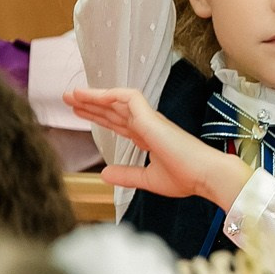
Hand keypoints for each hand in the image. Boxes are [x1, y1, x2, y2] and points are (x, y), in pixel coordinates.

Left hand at [66, 86, 249, 210]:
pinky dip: (113, 95)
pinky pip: (130, 98)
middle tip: (69, 98)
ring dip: (96, 96)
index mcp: (149, 137)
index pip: (118, 122)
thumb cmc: (187, 177)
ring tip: (74, 94)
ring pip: (118, 100)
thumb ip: (127, 174)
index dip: (99, 116)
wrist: (206, 176)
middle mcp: (148, 125)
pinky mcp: (152, 119)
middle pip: (114, 110)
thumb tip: (104, 174)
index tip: (79, 112)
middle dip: (91, 104)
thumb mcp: (149, 179)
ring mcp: (151, 120)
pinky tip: (96, 96)